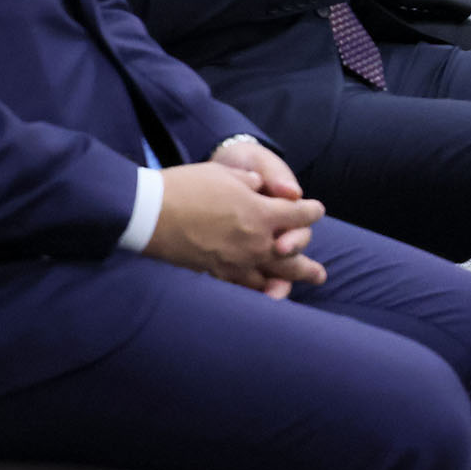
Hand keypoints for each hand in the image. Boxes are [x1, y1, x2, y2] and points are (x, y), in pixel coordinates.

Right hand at [145, 160, 326, 298]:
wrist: (149, 214)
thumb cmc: (186, 187)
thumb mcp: (226, 174)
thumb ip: (250, 182)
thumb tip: (260, 187)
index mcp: (262, 214)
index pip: (299, 215)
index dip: (311, 211)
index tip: (316, 210)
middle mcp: (255, 242)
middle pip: (293, 256)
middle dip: (308, 264)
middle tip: (321, 274)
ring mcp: (237, 262)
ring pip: (271, 277)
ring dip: (288, 282)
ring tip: (297, 290)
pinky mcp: (216, 274)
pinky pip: (244, 287)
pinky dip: (258, 291)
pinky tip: (263, 294)